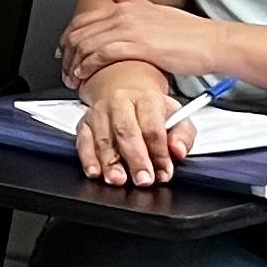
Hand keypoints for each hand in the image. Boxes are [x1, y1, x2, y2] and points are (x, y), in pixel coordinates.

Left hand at [60, 0, 241, 87]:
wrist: (212, 43)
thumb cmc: (189, 33)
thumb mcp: (156, 11)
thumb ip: (133, 1)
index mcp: (126, 7)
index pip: (83, 20)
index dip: (67, 38)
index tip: (63, 53)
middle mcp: (124, 14)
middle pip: (79, 33)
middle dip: (66, 54)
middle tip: (64, 70)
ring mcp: (130, 29)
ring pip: (86, 45)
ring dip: (74, 65)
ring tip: (72, 79)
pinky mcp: (138, 45)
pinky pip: (101, 55)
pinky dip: (88, 67)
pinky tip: (85, 77)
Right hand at [75, 61, 194, 186]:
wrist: (123, 86)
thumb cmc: (151, 108)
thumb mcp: (176, 115)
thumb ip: (183, 135)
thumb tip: (178, 151)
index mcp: (146, 98)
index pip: (152, 127)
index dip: (159, 152)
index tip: (164, 172)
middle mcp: (119, 102)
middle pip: (126, 131)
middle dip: (135, 159)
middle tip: (143, 180)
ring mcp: (98, 112)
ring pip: (103, 139)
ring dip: (110, 163)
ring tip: (118, 180)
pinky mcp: (84, 123)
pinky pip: (83, 142)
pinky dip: (88, 159)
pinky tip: (95, 172)